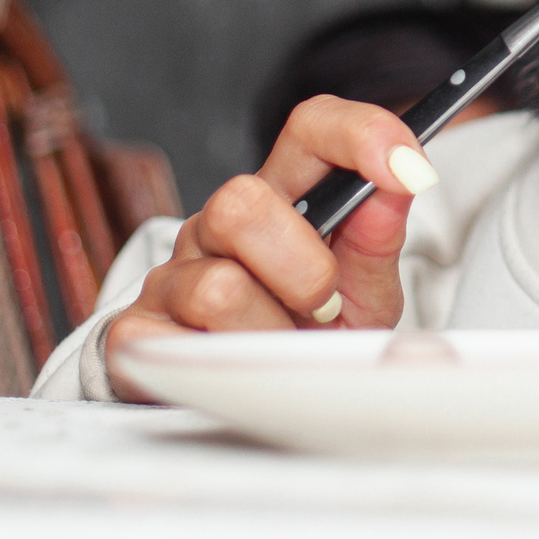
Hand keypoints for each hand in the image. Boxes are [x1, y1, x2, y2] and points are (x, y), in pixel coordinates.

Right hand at [101, 95, 436, 401]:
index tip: (404, 167)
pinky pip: (177, 348)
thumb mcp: (362, 295)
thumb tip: (402, 180)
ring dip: (268, 335)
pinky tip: (237, 372)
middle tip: (323, 307)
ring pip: (216, 288)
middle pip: (239, 200)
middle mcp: (217, 226)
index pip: (310, 128)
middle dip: (302, 267)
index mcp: (281, 198)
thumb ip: (379, 239)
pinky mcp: (134, 334)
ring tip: (280, 349)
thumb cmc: (310, 339)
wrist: (254, 409)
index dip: (358, 133)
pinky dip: (224, 373)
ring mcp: (171, 276)